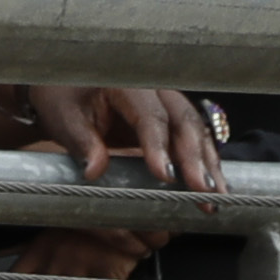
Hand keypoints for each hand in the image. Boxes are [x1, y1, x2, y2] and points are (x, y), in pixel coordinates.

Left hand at [16, 83, 220, 196]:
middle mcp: (155, 89)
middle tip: (203, 191)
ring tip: (216, 195)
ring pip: (196, 130)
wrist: (65, 87)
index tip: (165, 176)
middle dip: (195, 160)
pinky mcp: (171, 118)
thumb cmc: (63, 99)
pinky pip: (193, 138)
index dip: (159, 147)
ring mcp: (167, 102)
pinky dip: (204, 161)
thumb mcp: (64, 119)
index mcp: (128, 84)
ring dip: (208, 164)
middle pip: (183, 122)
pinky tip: (212, 185)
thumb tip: (94, 171)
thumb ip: (81, 143)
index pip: (150, 116)